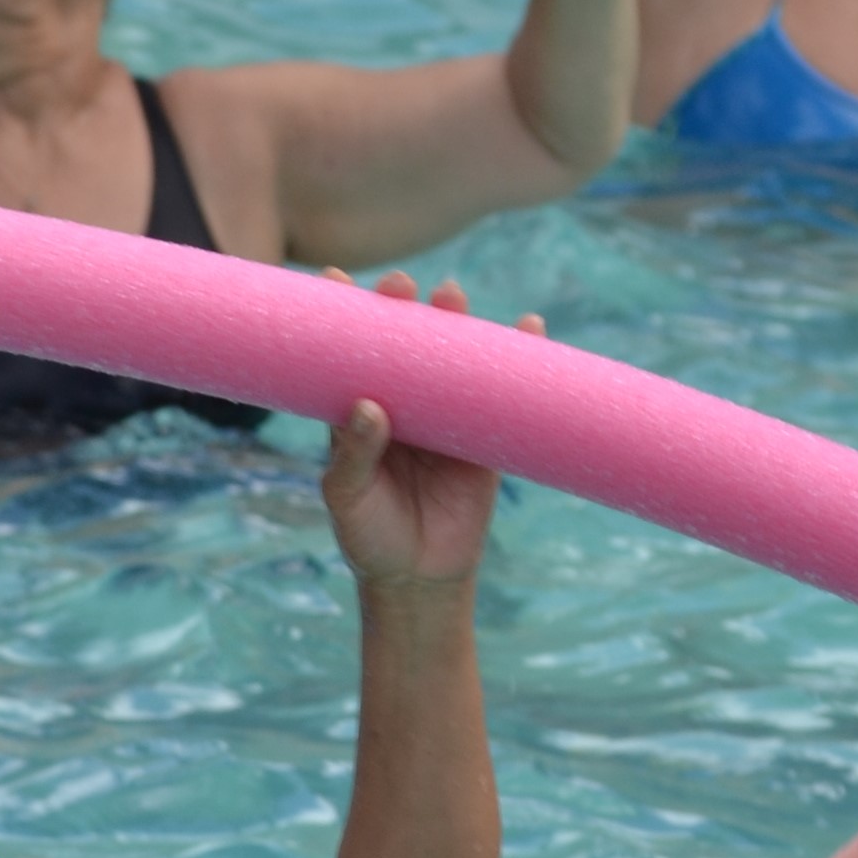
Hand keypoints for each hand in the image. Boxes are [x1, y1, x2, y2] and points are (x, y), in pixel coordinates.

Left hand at [317, 270, 535, 595]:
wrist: (419, 578)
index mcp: (356, 414)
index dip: (340, 316)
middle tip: (399, 286)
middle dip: (400, 309)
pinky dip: (518, 356)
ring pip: (451, 357)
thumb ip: (353, 456)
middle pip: (401, 344)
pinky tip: (528, 328)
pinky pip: (502, 389)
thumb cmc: (370, 537)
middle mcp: (400, 405)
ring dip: (454, 322)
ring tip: (452, 295)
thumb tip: (367, 406)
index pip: (346, 355)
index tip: (330, 279)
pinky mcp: (484, 435)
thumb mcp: (348, 499)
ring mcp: (443, 416)